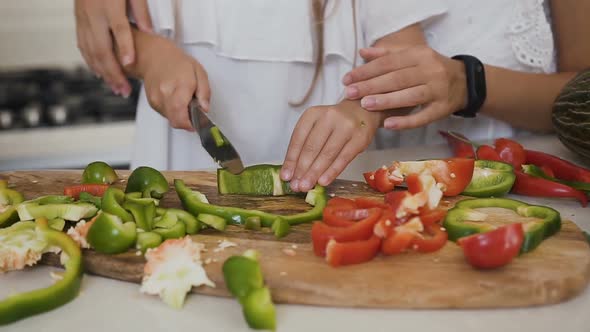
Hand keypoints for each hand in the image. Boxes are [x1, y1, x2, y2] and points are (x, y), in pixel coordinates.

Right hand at [75, 0, 151, 96]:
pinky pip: (83, 46)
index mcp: (109, 4)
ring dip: (104, 73)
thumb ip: (141, 10)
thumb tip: (149, 31)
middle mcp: (93, 13)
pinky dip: (91, 62)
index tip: (130, 65)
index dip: (124, 48)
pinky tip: (101, 74)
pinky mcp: (78, 21)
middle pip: (102, 48)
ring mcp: (83, 18)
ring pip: (90, 51)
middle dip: (113, 73)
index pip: (119, 29)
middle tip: (125, 90)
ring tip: (117, 88)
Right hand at [140, 37, 209, 130]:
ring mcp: (156, 99)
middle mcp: (165, 94)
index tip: (199, 123)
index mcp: (180, 86)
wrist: (154, 56)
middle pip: (176, 121)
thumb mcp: (199, 72)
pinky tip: (176, 100)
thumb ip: (205, 92)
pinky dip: (173, 111)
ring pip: (171, 119)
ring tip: (184, 101)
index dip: (191, 124)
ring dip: (180, 116)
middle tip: (194, 112)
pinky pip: (166, 115)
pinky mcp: (152, 103)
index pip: (182, 116)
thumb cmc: (177, 62)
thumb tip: (205, 108)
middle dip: (188, 122)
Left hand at [281, 100, 381, 191]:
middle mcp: (329, 117)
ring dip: (315, 173)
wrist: (362, 113)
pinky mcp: (360, 138)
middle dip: (302, 169)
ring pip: (327, 154)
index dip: (291, 159)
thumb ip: (305, 145)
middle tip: (296, 185)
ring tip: (306, 186)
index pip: (298, 139)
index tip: (286, 176)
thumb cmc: (334, 124)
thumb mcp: (316, 127)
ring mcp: (346, 127)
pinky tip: (323, 181)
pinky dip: (332, 171)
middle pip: (312, 147)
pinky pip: (344, 158)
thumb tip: (292, 172)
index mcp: (313, 114)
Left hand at [342, 46, 466, 129]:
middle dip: (371, 86)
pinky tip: (388, 124)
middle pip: (397, 78)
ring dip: (386, 101)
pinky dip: (405, 121)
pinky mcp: (442, 108)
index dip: (366, 71)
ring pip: (409, 96)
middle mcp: (430, 70)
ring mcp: (438, 90)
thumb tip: (362, 53)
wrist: (464, 82)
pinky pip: (422, 117)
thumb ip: (387, 55)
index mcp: (420, 55)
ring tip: (365, 105)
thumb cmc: (431, 69)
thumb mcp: (412, 56)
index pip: (388, 62)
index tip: (347, 79)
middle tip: (351, 93)